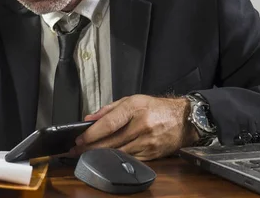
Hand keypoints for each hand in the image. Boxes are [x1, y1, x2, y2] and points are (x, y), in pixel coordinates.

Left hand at [71, 95, 198, 160]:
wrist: (184, 119)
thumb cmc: (157, 108)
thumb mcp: (133, 100)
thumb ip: (109, 109)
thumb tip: (90, 119)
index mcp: (135, 108)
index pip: (108, 123)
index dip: (91, 133)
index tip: (79, 139)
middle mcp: (141, 125)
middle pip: (110, 141)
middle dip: (90, 147)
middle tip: (76, 150)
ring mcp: (147, 141)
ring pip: (118, 152)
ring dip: (100, 155)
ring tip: (86, 155)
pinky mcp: (151, 154)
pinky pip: (129, 159)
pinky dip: (115, 159)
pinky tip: (105, 158)